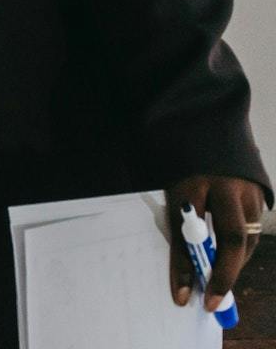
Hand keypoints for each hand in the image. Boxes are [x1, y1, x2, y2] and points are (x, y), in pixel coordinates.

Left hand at [167, 174, 264, 309]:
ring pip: (247, 237)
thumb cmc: (183, 172)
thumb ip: (181, 230)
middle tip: (212, 300)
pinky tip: (229, 257)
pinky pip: (253, 230)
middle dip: (223, 273)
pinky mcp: (260, 194)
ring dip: (234, 264)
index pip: (188, 233)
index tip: (182, 297)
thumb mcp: (172, 194)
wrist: (204, 134)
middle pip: (232, 236)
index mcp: (191, 183)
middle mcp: (225, 186)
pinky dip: (241, 249)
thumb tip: (184, 279)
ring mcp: (247, 189)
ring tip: (218, 280)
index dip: (185, 267)